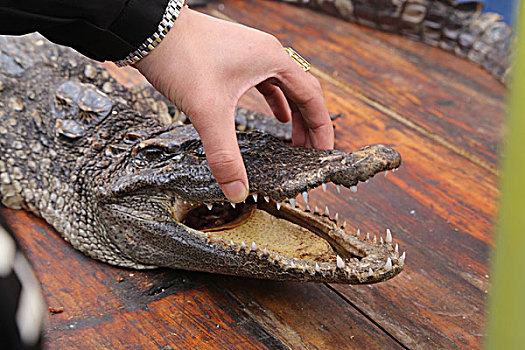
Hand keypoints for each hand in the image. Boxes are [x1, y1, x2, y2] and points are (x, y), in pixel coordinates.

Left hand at [134, 7, 333, 202]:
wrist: (148, 29)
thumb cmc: (181, 57)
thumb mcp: (207, 111)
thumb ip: (224, 154)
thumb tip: (236, 191)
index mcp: (273, 60)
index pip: (313, 98)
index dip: (322, 129)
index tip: (324, 154)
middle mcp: (267, 54)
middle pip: (303, 92)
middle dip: (309, 125)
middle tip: (310, 155)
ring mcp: (250, 54)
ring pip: (285, 87)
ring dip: (293, 114)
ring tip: (295, 141)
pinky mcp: (233, 58)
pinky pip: (265, 82)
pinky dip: (274, 101)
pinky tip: (274, 117)